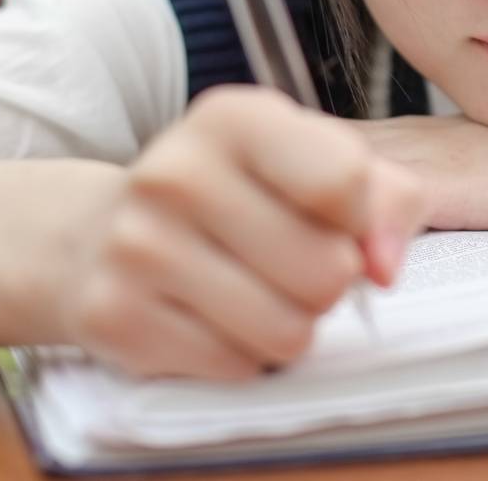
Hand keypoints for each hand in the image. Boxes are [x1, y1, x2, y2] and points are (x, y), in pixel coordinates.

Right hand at [54, 85, 429, 380]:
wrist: (102, 233)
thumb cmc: (237, 194)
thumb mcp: (313, 163)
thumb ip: (385, 197)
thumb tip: (384, 266)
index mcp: (232, 118)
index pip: (344, 181)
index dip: (362, 218)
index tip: (336, 218)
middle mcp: (174, 172)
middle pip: (327, 270)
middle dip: (328, 283)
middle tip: (291, 265)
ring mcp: (136, 247)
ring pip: (288, 332)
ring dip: (290, 326)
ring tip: (255, 292)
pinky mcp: (115, 317)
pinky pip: (236, 368)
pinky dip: (241, 355)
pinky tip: (211, 318)